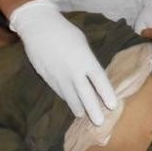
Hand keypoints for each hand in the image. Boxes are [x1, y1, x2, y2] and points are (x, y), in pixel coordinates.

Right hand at [10, 0, 116, 125]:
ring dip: (78, 107)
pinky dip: (66, 98)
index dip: (106, 93)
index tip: (113, 105)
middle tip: (99, 122)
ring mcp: (59, 76)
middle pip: (85, 94)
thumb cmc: (65, 32)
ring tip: (83, 116)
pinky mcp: (47, 78)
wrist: (38, 28)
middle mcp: (73, 71)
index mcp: (85, 59)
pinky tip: (71, 104)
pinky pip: (60, 91)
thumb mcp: (82, 43)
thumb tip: (92, 73)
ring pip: (70, 96)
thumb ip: (88, 59)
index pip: (99, 80)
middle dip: (93, 109)